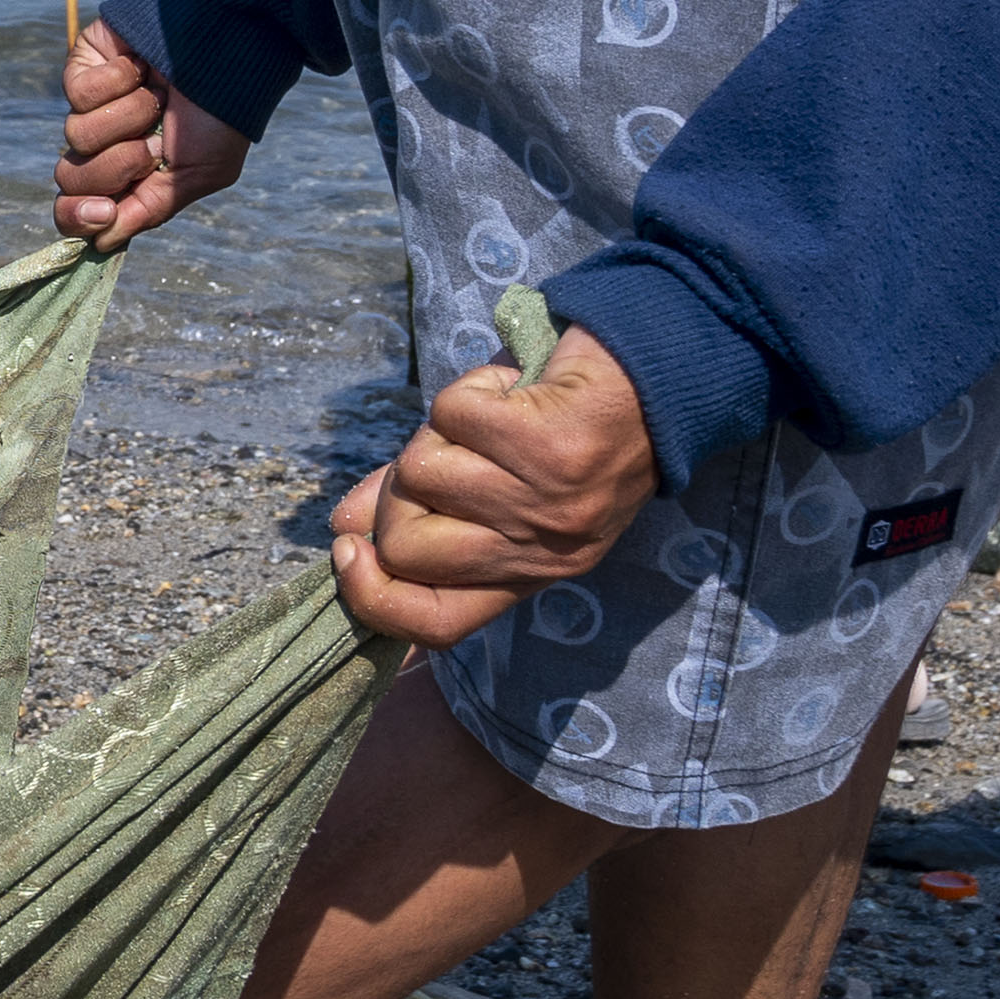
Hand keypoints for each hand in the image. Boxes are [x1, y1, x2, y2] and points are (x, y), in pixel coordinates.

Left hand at [53, 20, 249, 248]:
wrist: (232, 47)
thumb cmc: (224, 113)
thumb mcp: (200, 173)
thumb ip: (150, 209)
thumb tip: (101, 243)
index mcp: (128, 177)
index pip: (75, 212)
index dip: (78, 218)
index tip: (104, 211)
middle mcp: (105, 144)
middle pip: (70, 180)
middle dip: (116, 165)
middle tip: (152, 145)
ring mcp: (91, 106)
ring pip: (76, 135)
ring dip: (129, 118)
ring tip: (159, 98)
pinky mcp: (83, 68)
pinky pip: (79, 93)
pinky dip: (119, 83)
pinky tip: (142, 69)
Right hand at [331, 329, 657, 646]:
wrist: (654, 374)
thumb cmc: (563, 430)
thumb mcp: (495, 483)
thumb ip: (422, 509)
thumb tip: (345, 528)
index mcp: (528, 572)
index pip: (437, 624)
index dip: (374, 599)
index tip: (349, 550)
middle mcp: (540, 551)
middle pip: (408, 550)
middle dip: (398, 494)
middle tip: (444, 457)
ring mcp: (546, 503)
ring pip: (421, 474)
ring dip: (441, 431)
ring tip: (491, 419)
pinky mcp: (549, 445)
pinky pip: (452, 415)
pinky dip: (471, 388)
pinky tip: (512, 390)